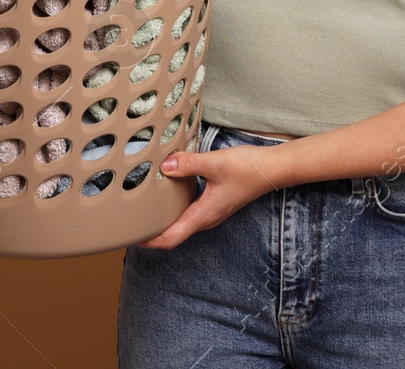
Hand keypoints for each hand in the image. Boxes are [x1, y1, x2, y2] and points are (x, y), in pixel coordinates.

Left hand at [134, 144, 283, 249]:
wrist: (274, 168)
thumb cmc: (249, 168)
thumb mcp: (215, 163)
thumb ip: (188, 164)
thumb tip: (164, 166)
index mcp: (204, 215)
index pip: (171, 238)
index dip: (149, 242)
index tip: (130, 238)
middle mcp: (206, 218)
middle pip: (173, 235)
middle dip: (151, 233)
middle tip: (130, 224)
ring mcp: (211, 212)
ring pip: (181, 224)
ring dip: (163, 222)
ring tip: (143, 212)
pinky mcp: (215, 203)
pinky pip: (189, 213)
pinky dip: (174, 210)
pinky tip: (168, 195)